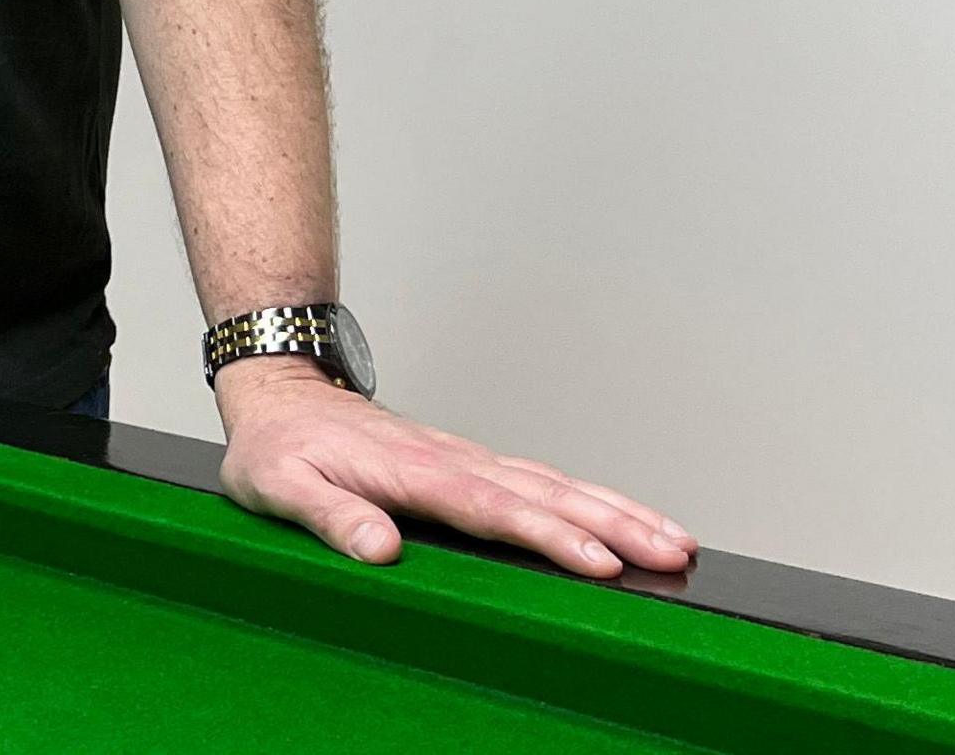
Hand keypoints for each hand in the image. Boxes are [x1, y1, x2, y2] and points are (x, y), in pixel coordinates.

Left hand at [213, 358, 693, 577]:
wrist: (280, 393)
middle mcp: (452, 460)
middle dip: (613, 524)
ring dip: (617, 510)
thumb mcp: (279, 487)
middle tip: (673, 553)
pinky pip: (543, 481)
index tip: (597, 561)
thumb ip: (329, 517)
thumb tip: (379, 551)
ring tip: (676, 540)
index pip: (491, 508)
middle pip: (545, 493)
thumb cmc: (278, 448)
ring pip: (555, 483)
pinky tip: (626, 519)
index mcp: (411, 472)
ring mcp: (467, 459)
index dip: (547, 536)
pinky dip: (591, 499)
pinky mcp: (472, 465)